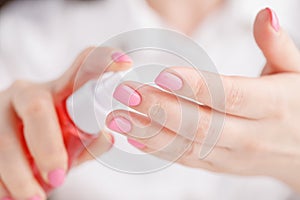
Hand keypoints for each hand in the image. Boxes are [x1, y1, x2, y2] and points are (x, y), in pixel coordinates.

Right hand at [0, 47, 130, 199]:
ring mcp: (0, 109)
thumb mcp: (72, 140)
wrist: (14, 152)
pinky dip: (1, 182)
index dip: (103, 61)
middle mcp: (29, 93)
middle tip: (58, 176)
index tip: (125, 64)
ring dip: (20, 173)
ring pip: (4, 137)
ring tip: (34, 197)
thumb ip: (90, 140)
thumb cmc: (50, 142)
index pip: (82, 68)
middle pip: (37, 107)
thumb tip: (106, 135)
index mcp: (60, 91)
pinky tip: (9, 196)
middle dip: (47, 145)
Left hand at [106, 8, 299, 192]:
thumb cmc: (299, 106)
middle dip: (160, 110)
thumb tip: (265, 14)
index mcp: (273, 106)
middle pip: (201, 124)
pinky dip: (160, 150)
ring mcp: (234, 155)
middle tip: (126, 94)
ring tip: (119, 119)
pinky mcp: (221, 166)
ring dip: (150, 133)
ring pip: (188, 147)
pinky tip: (136, 138)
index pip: (230, 96)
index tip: (163, 75)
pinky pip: (188, 160)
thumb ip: (278, 45)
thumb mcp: (297, 72)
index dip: (196, 86)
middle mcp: (252, 136)